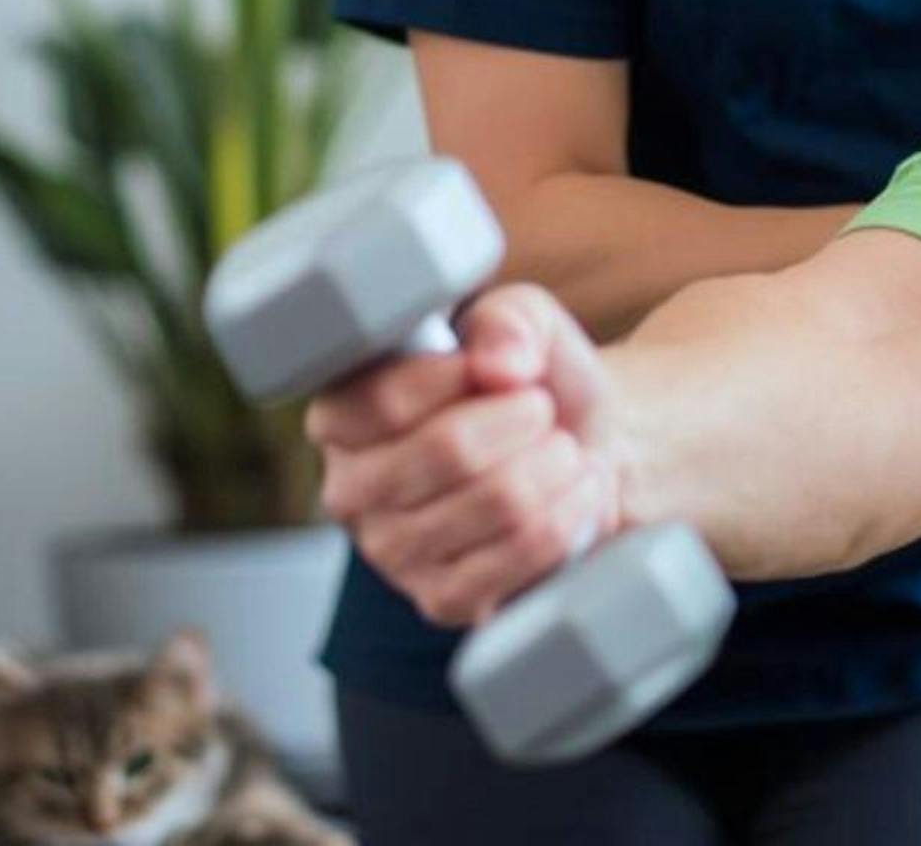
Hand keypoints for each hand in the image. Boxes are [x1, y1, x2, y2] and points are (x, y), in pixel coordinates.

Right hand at [306, 285, 619, 626]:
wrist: (578, 451)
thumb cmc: (533, 383)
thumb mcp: (524, 322)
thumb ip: (508, 320)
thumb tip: (500, 364)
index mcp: (342, 415)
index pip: (385, 400)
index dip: (464, 377)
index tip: (510, 369)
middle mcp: (350, 488)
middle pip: (446, 451)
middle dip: (524, 420)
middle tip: (545, 410)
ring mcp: (392, 552)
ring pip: (495, 502)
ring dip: (555, 466)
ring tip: (566, 450)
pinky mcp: (443, 600)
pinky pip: (517, 558)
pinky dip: (567, 514)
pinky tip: (576, 493)